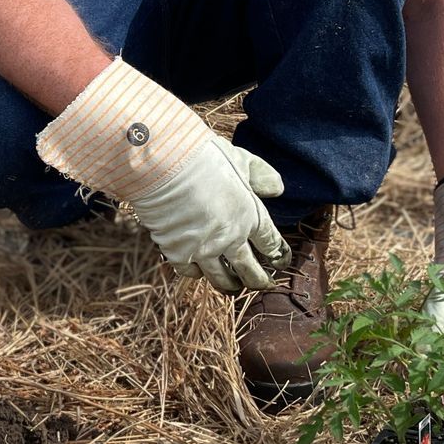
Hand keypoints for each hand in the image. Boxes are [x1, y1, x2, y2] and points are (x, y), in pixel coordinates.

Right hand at [35, 57, 288, 295]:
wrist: (163, 165)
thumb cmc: (203, 156)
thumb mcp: (240, 159)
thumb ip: (261, 175)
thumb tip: (277, 189)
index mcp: (251, 217)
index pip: (271, 244)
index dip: (278, 254)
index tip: (280, 260)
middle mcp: (231, 239)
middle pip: (251, 270)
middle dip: (260, 279)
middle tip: (263, 283)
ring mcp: (204, 249)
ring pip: (222, 279)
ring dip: (230, 285)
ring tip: (233, 287)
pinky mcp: (178, 252)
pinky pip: (190, 272)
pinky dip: (196, 273)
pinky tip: (198, 271)